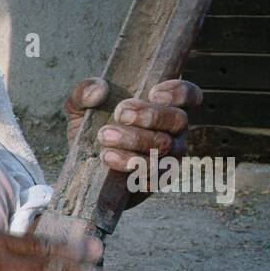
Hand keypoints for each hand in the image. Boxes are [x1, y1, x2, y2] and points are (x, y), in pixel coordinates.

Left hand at [64, 77, 201, 207]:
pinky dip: (130, 164)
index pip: (189, 95)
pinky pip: (154, 174)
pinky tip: (108, 158)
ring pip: (166, 147)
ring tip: (105, 135)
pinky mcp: (156, 180)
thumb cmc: (91, 131)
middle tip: (121, 113)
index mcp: (164, 107)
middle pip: (178, 119)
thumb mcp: (80, 108)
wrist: (82, 170)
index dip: (180, 91)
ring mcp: (168, 158)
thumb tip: (99, 90)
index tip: (153, 92)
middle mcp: (173, 131)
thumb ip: (84, 91)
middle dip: (150, 115)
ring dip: (136, 140)